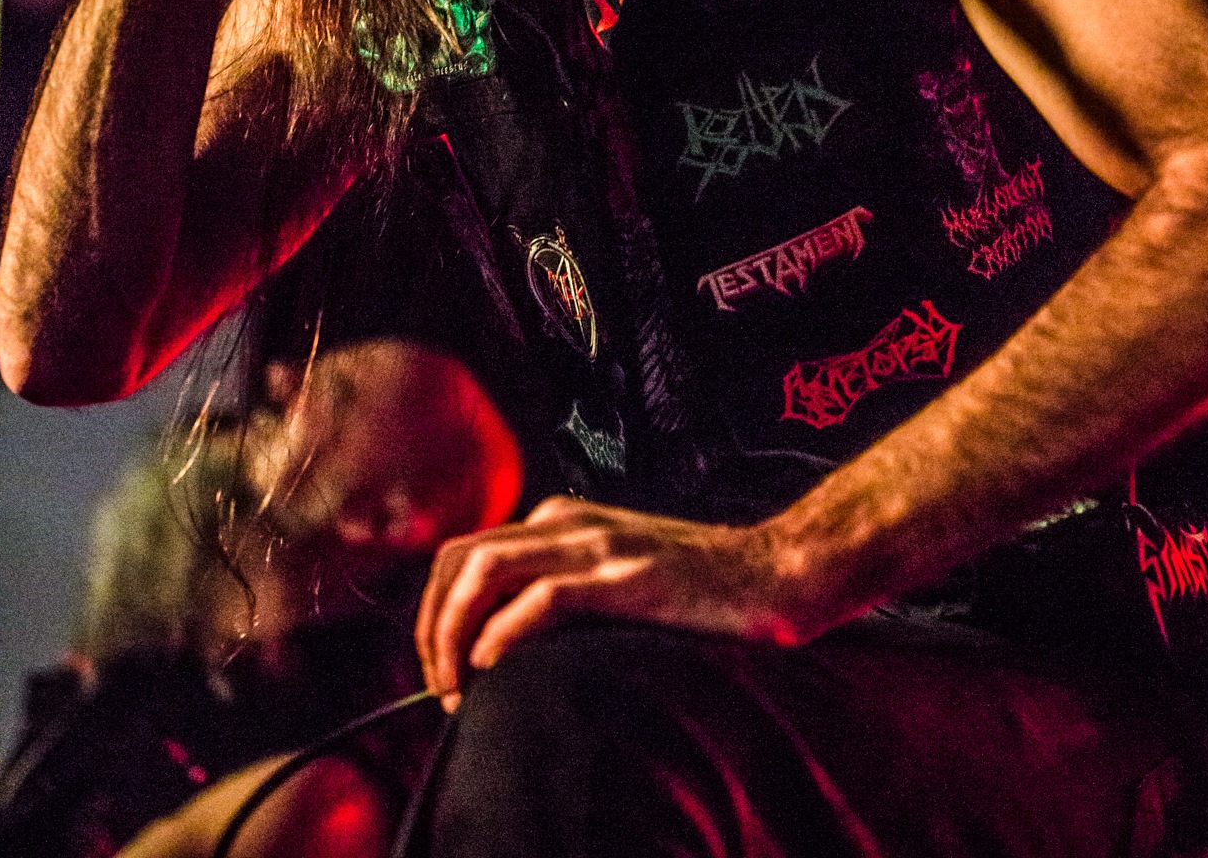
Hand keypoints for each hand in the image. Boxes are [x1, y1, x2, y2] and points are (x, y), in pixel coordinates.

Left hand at [413, 496, 811, 710]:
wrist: (775, 573)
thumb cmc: (700, 589)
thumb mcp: (616, 577)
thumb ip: (566, 591)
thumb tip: (501, 648)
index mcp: (562, 522)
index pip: (464, 552)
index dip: (436, 611)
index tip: (440, 670)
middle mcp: (569, 523)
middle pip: (460, 557)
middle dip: (431, 623)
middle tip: (436, 684)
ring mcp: (598, 546)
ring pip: (485, 569)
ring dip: (454, 630)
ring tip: (455, 684)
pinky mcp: (627, 578)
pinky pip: (542, 597)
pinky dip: (503, 631)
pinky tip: (492, 666)